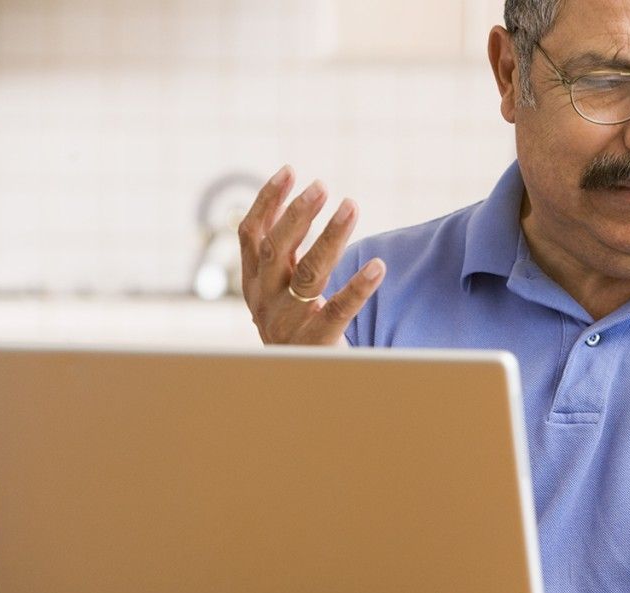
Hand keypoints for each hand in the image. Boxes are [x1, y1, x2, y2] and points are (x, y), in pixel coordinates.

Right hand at [238, 165, 384, 344]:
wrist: (299, 386)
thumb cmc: (295, 329)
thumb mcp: (278, 291)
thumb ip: (282, 255)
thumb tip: (295, 201)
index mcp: (252, 283)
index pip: (251, 234)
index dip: (268, 201)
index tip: (290, 170)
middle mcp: (263, 301)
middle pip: (276, 250)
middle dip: (298, 214)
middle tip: (321, 185)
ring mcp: (287, 323)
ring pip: (307, 274)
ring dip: (329, 237)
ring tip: (351, 206)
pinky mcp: (315, 343)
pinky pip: (338, 311)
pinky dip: (358, 287)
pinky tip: (378, 266)